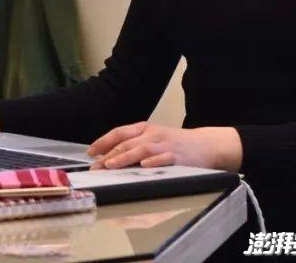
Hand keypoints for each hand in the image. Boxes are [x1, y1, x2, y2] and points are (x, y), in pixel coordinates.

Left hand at [87, 122, 242, 170]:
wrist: (205, 144)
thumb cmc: (175, 143)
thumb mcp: (153, 138)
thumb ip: (134, 144)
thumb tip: (109, 155)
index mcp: (145, 129)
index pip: (120, 132)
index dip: (104, 141)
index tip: (90, 152)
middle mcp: (152, 135)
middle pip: (127, 143)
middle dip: (108, 155)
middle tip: (95, 166)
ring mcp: (164, 145)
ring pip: (141, 150)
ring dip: (125, 157)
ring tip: (111, 165)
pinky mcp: (177, 156)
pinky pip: (163, 158)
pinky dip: (153, 162)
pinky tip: (143, 166)